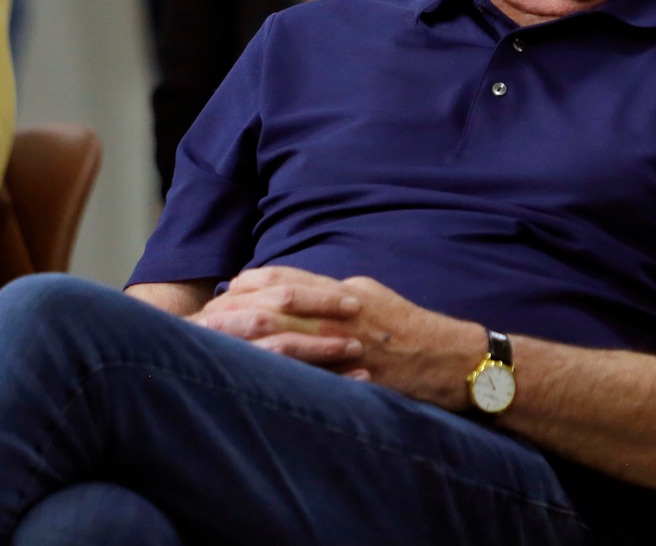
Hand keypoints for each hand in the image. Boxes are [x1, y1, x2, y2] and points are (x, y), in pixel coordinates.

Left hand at [189, 268, 486, 408]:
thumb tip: (297, 288)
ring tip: (220, 340)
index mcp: (345, 292)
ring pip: (284, 335)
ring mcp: (343, 345)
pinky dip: (273, 367)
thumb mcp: (370, 296)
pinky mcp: (347, 375)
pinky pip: (303, 371)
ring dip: (248, 337)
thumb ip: (333, 292)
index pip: (288, 280)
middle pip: (276, 304)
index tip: (230, 288)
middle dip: (239, 309)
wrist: (445, 360)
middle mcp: (341, 314)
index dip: (253, 282)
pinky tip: (252, 372)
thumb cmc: (408, 327)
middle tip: (210, 314)